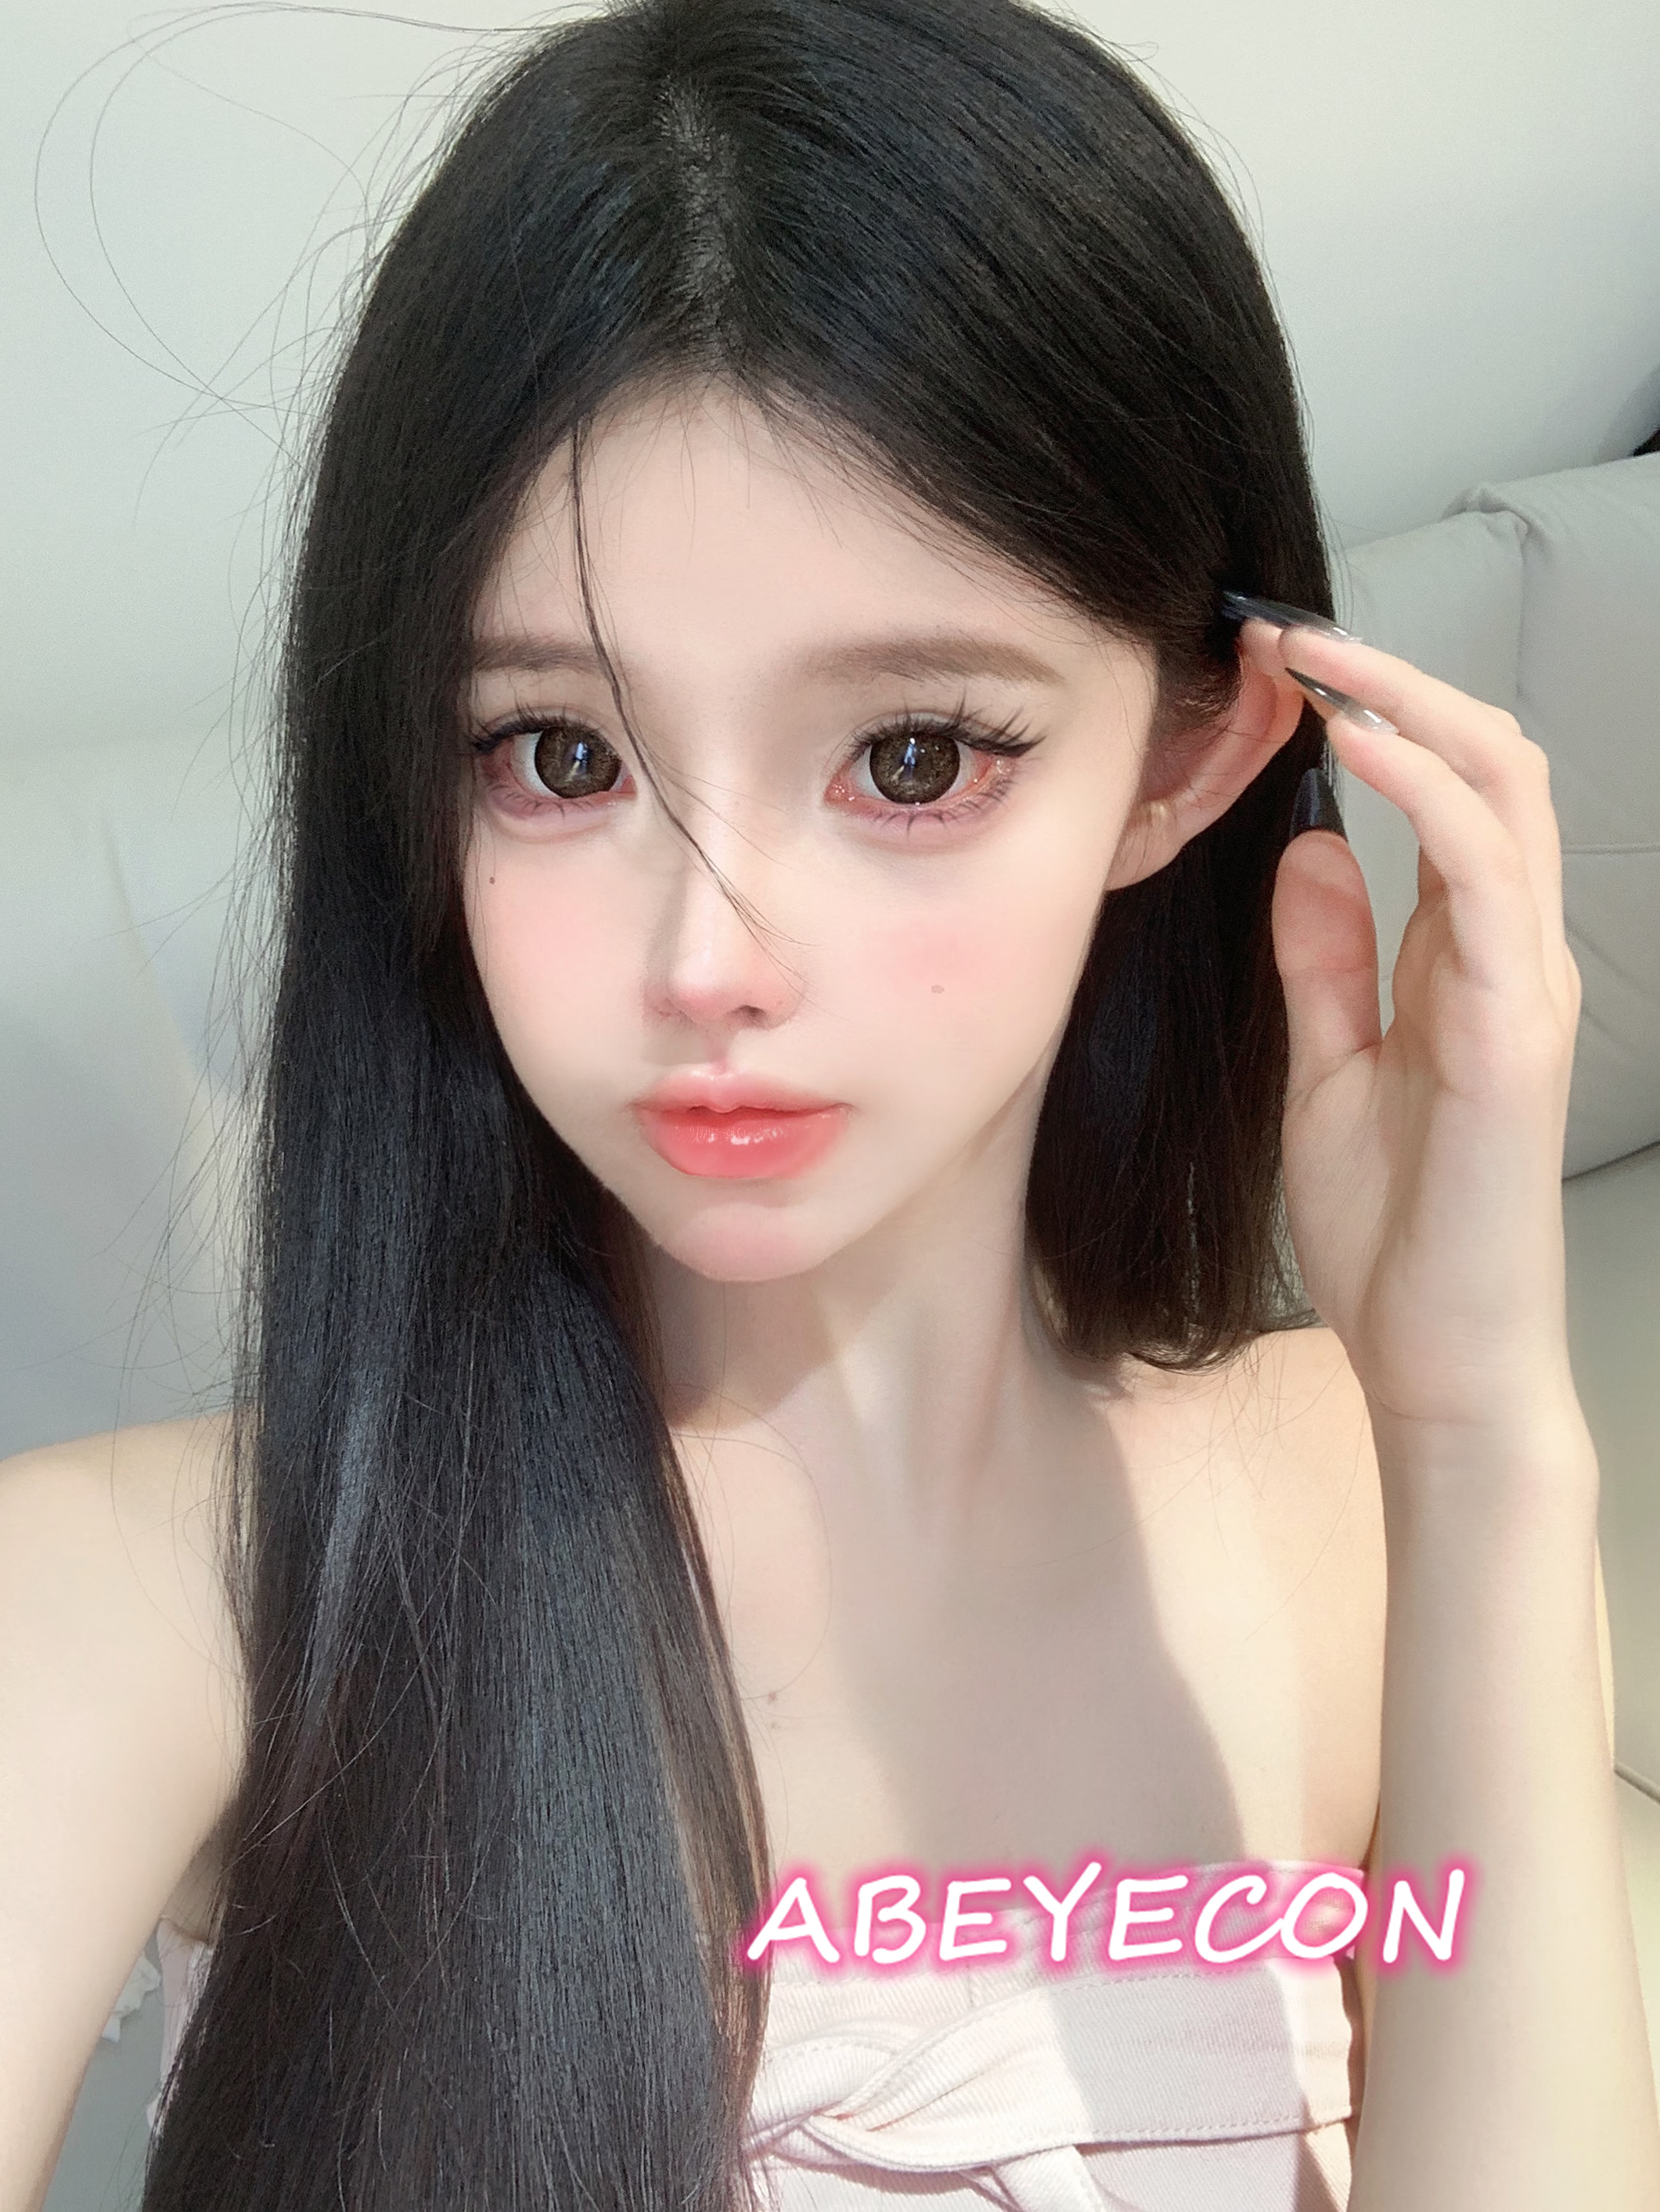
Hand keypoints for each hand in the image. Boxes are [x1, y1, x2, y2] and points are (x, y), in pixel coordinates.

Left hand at [1246, 619, 1584, 1438]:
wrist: (1440, 1358)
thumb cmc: (1398, 1231)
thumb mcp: (1331, 1068)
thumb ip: (1328, 961)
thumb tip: (1307, 849)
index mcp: (1465, 958)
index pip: (1443, 794)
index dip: (1374, 715)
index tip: (1278, 671)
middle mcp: (1508, 955)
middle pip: (1487, 764)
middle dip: (1393, 681)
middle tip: (1288, 632)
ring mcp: (1523, 988)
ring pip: (1502, 794)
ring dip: (1409, 707)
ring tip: (1317, 656)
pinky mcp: (1513, 1035)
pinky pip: (1486, 881)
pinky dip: (1425, 797)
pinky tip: (1353, 747)